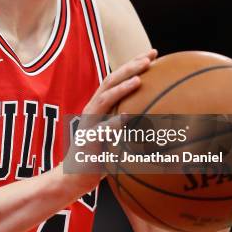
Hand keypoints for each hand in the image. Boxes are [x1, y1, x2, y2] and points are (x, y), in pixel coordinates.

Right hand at [63, 49, 157, 191]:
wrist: (72, 178)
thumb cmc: (99, 156)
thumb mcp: (117, 134)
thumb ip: (130, 122)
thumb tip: (159, 115)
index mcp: (101, 105)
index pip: (118, 78)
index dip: (134, 63)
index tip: (154, 53)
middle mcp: (93, 109)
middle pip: (111, 81)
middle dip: (130, 67)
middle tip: (150, 58)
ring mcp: (88, 123)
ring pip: (105, 100)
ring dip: (122, 88)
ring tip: (139, 79)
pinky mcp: (87, 141)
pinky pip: (101, 130)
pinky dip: (114, 123)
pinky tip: (128, 117)